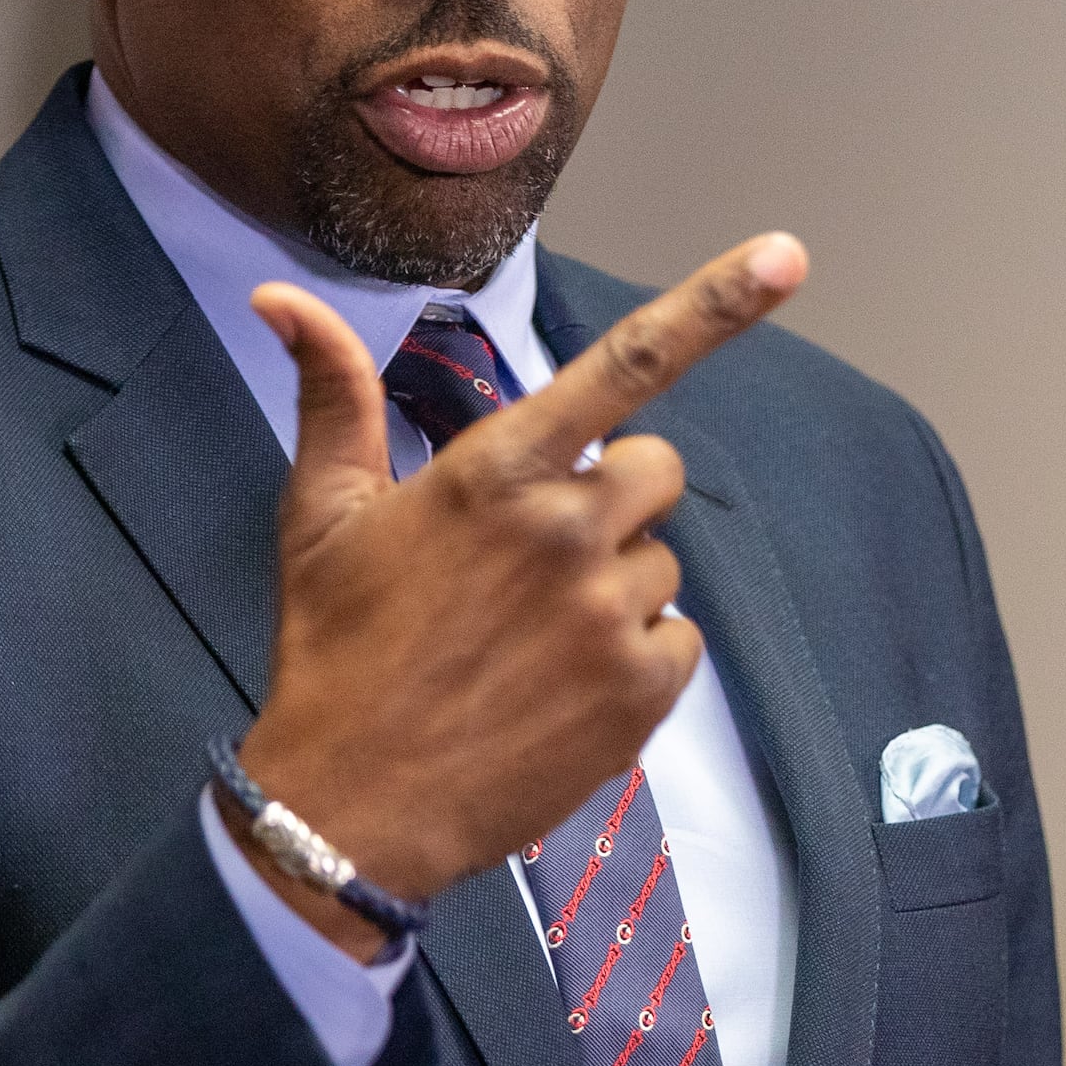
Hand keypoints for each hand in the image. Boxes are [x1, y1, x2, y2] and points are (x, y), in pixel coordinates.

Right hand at [228, 234, 807, 955]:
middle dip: (611, 497)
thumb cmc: (335, 651)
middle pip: (654, 469)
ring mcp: (611, 611)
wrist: (349, 810)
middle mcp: (567, 529)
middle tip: (536, 554)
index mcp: (497, 470)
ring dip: (614, 585)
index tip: (786, 255)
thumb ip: (333, 394)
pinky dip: (635, 656)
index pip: (627, 366)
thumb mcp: (321, 515)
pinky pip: (678, 638)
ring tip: (527, 637)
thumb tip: (279, 296)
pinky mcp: (642, 689)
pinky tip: (561, 684)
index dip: (717, 304)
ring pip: (661, 560)